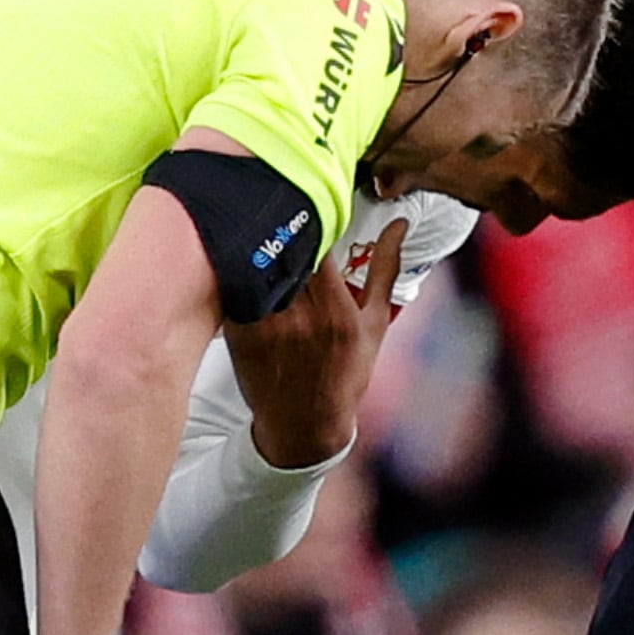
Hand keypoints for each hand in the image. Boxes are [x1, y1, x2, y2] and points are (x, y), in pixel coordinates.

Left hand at [225, 218, 400, 469]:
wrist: (306, 425)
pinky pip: (233, 290)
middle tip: (275, 212)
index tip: (305, 210)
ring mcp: (268, 327)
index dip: (309, 220)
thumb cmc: (346, 372)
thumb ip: (384, 270)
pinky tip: (235, 265)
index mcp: (337, 310)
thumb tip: (399, 224)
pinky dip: (235, 274)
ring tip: (253, 233)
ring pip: (256, 267)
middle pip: (283, 252)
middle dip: (280, 230)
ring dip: (256, 247)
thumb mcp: (374, 324)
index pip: (317, 245)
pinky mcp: (241, 336)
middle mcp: (303, 318)